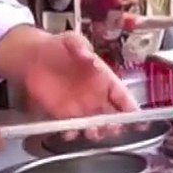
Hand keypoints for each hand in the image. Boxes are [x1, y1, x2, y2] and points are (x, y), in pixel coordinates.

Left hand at [14, 31, 139, 139]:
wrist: (32, 56)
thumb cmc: (57, 46)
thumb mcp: (71, 39)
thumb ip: (80, 46)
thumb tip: (88, 55)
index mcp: (103, 78)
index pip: (122, 96)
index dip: (132, 108)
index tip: (140, 120)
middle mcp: (95, 95)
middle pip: (112, 115)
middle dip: (115, 124)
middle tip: (112, 128)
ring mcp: (79, 106)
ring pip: (93, 125)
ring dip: (95, 131)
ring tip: (91, 132)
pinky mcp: (61, 113)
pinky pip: (70, 127)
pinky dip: (71, 133)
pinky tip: (69, 133)